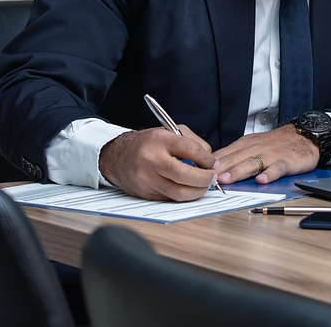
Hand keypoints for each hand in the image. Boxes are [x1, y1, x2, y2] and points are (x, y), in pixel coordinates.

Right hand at [99, 127, 218, 201]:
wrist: (117, 156)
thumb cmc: (147, 143)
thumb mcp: (169, 132)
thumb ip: (192, 142)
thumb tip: (210, 160)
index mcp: (159, 140)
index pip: (189, 150)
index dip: (207, 159)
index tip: (214, 164)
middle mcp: (151, 160)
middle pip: (184, 175)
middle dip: (204, 179)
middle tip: (213, 178)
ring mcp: (146, 179)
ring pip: (178, 193)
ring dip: (197, 192)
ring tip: (204, 186)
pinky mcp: (145, 194)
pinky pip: (170, 198)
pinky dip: (183, 195)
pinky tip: (188, 189)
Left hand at [212, 125, 319, 184]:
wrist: (302, 135)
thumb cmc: (275, 143)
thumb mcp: (252, 145)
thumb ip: (235, 156)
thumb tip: (212, 168)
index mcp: (244, 145)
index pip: (223, 155)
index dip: (209, 165)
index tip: (195, 173)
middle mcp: (254, 149)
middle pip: (234, 159)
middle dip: (218, 169)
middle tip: (204, 178)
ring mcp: (270, 155)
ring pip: (251, 164)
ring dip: (237, 172)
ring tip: (226, 180)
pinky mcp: (285, 161)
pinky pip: (276, 168)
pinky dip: (269, 174)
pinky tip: (262, 181)